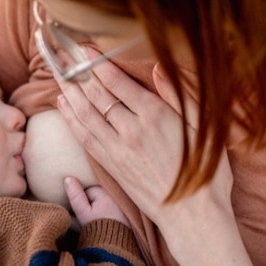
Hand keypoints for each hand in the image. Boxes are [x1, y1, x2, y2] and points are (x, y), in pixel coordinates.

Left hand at [57, 57, 233, 247]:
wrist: (193, 217)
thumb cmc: (207, 173)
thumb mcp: (203, 128)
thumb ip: (179, 96)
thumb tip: (159, 68)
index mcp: (155, 115)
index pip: (117, 82)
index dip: (98, 63)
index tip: (86, 47)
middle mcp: (131, 130)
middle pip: (97, 95)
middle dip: (79, 72)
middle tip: (64, 54)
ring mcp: (118, 149)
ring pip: (86, 114)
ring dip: (70, 92)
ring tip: (58, 73)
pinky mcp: (111, 166)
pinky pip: (85, 137)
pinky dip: (71, 118)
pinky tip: (63, 105)